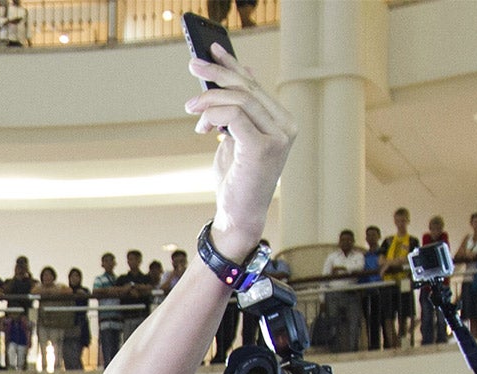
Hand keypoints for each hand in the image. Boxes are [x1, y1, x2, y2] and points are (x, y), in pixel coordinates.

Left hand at [186, 44, 295, 257]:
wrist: (237, 217)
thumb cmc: (234, 181)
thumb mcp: (233, 140)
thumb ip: (235, 113)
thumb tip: (233, 80)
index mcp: (281, 121)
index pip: (255, 86)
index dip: (233, 66)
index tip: (211, 52)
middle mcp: (286, 125)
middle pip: (248, 88)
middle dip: (217, 73)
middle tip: (192, 65)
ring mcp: (279, 136)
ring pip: (241, 99)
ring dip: (209, 98)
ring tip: (190, 108)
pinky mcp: (264, 148)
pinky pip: (235, 116)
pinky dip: (213, 115)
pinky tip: (201, 127)